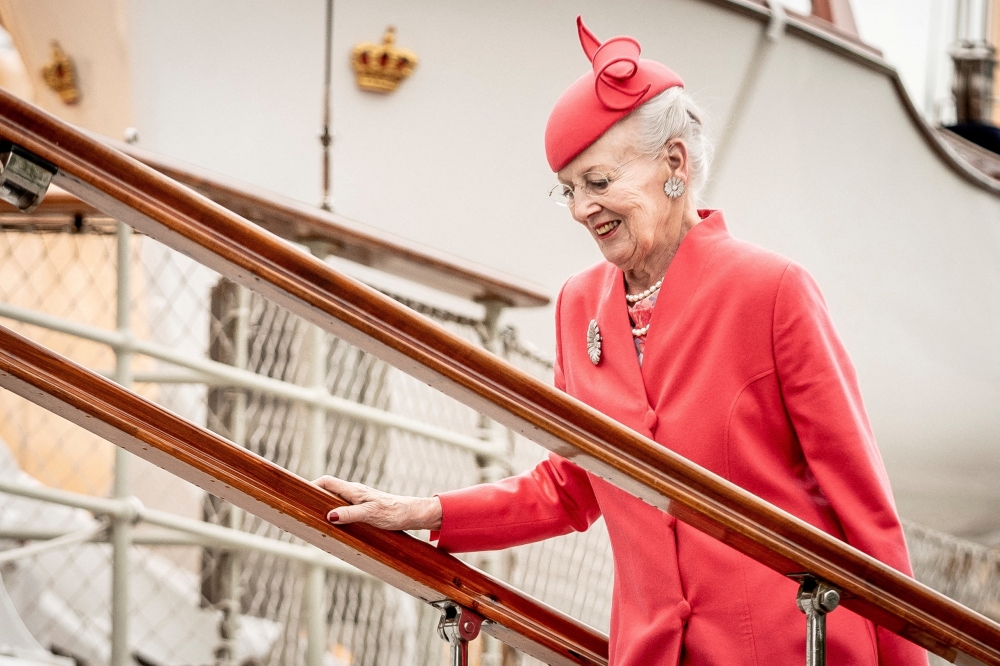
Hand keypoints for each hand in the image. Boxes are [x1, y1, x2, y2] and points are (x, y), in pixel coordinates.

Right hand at [313, 475, 442, 530]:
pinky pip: (343, 507)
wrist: (411, 514)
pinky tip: (333, 525)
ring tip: (312, 519)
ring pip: (335, 500)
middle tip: (301, 510)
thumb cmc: (393, 512)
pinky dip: (334, 513)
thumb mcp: (370, 515)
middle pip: (328, 490)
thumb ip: (350, 515)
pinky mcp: (364, 507)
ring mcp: (359, 500)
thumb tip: (330, 516)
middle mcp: (354, 493)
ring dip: (324, 507)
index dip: (311, 486)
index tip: (298, 495)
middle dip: (314, 498)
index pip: (327, 482)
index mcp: (353, 491)